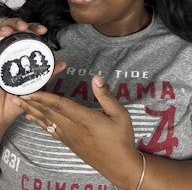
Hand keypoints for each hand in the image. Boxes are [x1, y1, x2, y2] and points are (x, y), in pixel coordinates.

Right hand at [0, 17, 65, 138]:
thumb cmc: (13, 103)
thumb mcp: (32, 88)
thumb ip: (46, 75)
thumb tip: (62, 64)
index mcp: (16, 56)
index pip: (24, 35)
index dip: (33, 28)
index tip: (43, 31)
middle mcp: (3, 53)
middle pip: (8, 29)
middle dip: (15, 23)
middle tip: (23, 27)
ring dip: (3, 28)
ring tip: (8, 31)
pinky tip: (0, 37)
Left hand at [12, 75, 141, 187]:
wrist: (120, 166)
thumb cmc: (121, 138)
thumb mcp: (120, 114)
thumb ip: (106, 96)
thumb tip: (97, 78)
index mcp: (86, 119)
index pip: (60, 105)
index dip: (44, 96)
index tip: (31, 90)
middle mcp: (74, 128)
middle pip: (49, 112)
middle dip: (32, 102)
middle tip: (18, 94)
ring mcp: (70, 137)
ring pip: (47, 121)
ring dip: (32, 111)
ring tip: (19, 103)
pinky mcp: (70, 143)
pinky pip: (51, 130)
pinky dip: (39, 123)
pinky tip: (32, 118)